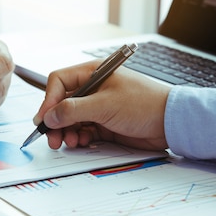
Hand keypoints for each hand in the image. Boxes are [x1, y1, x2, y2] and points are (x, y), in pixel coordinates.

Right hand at [33, 64, 170, 150]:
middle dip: (56, 121)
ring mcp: (98, 107)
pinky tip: (83, 142)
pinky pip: (83, 130)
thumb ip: (73, 110)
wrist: (170, 123)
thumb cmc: (144, 103)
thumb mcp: (104, 105)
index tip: (44, 119)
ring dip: (67, 132)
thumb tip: (49, 116)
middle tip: (52, 137)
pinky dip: (79, 137)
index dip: (48, 100)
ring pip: (71, 120)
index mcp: (92, 73)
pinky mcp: (105, 124)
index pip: (59, 82)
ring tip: (70, 141)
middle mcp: (93, 88)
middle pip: (62, 103)